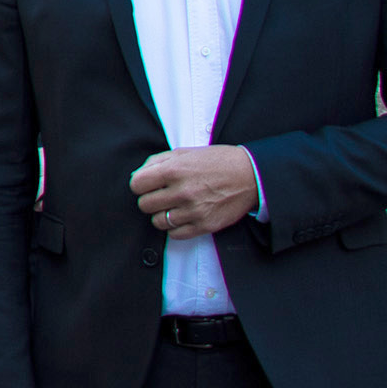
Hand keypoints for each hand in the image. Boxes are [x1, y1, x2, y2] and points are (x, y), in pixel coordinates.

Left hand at [131, 145, 258, 239]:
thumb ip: (156, 162)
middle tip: (162, 196)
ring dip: (162, 215)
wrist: (250, 174)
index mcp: (174, 170)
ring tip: (174, 206)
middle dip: (150, 200)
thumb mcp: (183, 153)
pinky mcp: (206, 225)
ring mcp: (194, 210)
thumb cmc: (216, 161)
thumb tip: (136, 175)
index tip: (148, 185)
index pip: (136, 185)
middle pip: (145, 205)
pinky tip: (183, 216)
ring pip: (158, 222)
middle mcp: (182, 191)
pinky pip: (175, 234)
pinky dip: (175, 228)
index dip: (140, 185)